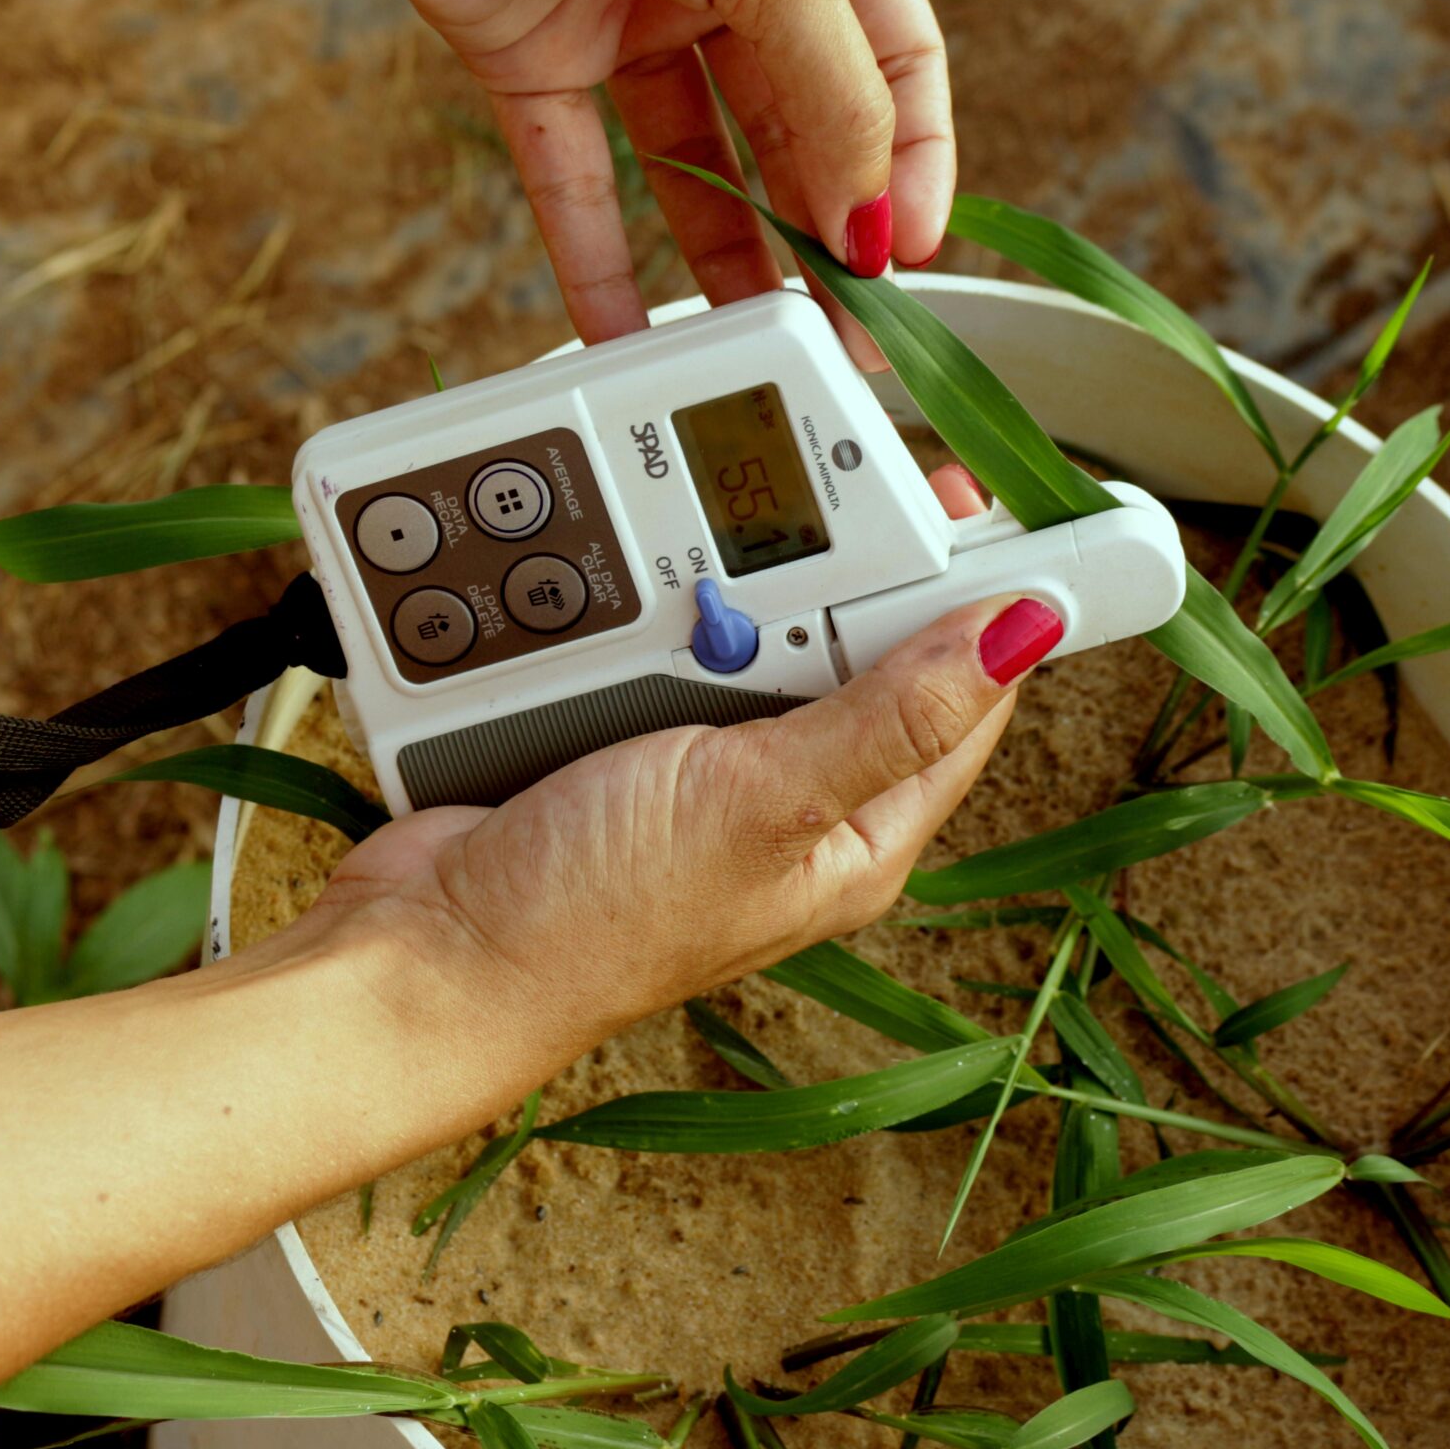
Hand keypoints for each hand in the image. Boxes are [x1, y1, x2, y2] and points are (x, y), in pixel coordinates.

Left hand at [28, 0, 953, 360]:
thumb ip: (832, 90)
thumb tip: (868, 222)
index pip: (895, 62)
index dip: (906, 160)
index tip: (903, 251)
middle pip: (798, 126)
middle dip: (820, 227)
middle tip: (840, 323)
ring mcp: (633, 18)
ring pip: (699, 168)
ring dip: (728, 257)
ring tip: (755, 342)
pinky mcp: (539, 58)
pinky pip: (582, 181)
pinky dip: (600, 258)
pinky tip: (631, 329)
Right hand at [304, 593, 1063, 1060]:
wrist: (426, 950)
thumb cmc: (593, 920)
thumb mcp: (765, 803)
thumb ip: (892, 714)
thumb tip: (1022, 632)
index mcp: (863, 829)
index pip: (967, 692)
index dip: (981, 594)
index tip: (973, 498)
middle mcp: (794, 795)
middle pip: (859, 639)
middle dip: (830, 575)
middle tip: (796, 531)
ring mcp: (705, 758)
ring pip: (753, 624)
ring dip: (722, 587)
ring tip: (689, 586)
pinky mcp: (623, 727)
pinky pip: (659, 633)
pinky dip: (643, 601)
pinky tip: (624, 588)